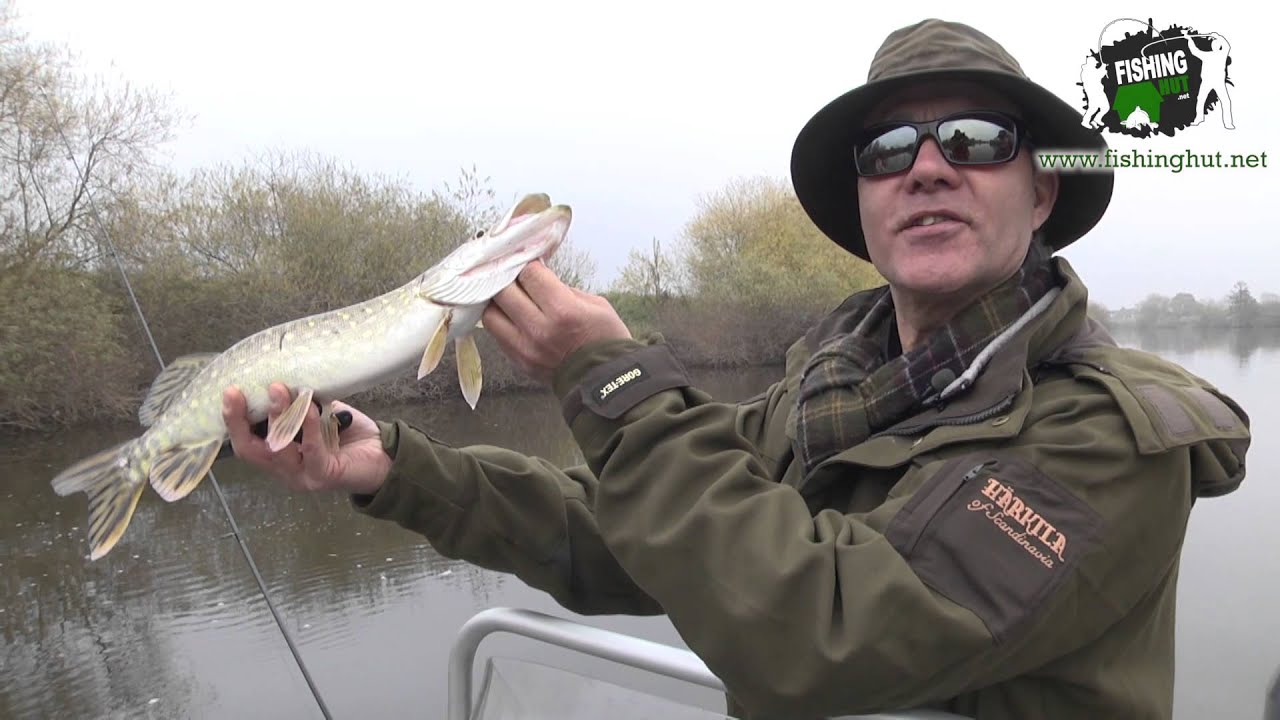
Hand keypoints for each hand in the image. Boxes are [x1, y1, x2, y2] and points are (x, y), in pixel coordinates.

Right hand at [221, 382, 391, 495]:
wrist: (385, 456)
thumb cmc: (347, 434)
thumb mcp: (318, 413)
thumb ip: (300, 402)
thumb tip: (282, 372)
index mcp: (279, 455)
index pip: (245, 443)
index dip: (233, 421)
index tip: (228, 392)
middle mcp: (285, 470)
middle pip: (252, 451)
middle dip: (240, 421)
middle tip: (237, 392)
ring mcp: (303, 476)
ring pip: (278, 449)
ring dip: (276, 417)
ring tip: (277, 389)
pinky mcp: (324, 475)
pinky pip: (311, 450)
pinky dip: (307, 425)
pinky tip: (307, 406)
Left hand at [483, 261, 631, 384]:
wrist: (606, 382)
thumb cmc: (605, 339)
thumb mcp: (595, 304)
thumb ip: (563, 289)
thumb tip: (538, 277)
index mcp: (563, 310)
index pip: (529, 274)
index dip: (529, 265)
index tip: (532, 265)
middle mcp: (539, 329)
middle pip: (504, 291)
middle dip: (510, 280)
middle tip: (517, 279)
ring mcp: (525, 348)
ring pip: (491, 314)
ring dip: (498, 303)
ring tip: (510, 299)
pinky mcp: (519, 362)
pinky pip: (496, 335)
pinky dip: (501, 322)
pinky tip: (512, 318)